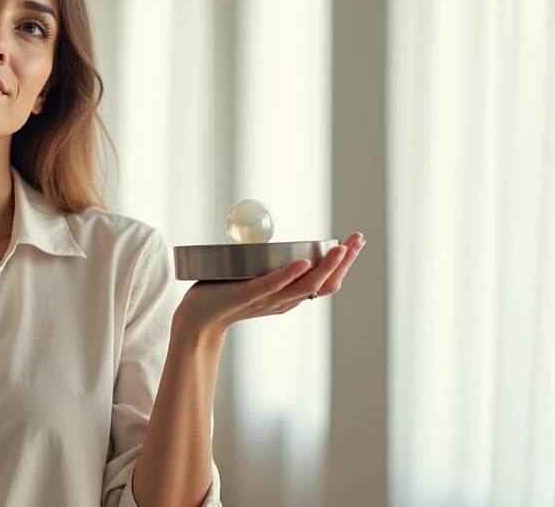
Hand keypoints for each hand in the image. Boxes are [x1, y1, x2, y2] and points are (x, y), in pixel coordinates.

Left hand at [173, 232, 365, 334]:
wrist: (196, 318)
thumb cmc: (224, 295)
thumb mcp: (254, 278)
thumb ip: (268, 264)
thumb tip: (275, 236)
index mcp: (288, 297)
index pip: (325, 283)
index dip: (343, 265)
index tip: (356, 243)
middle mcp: (283, 301)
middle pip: (323, 285)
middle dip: (344, 262)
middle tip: (358, 240)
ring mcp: (266, 300)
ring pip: (303, 287)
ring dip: (325, 266)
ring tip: (340, 249)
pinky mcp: (245, 296)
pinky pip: (270, 285)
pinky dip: (288, 274)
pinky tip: (301, 262)